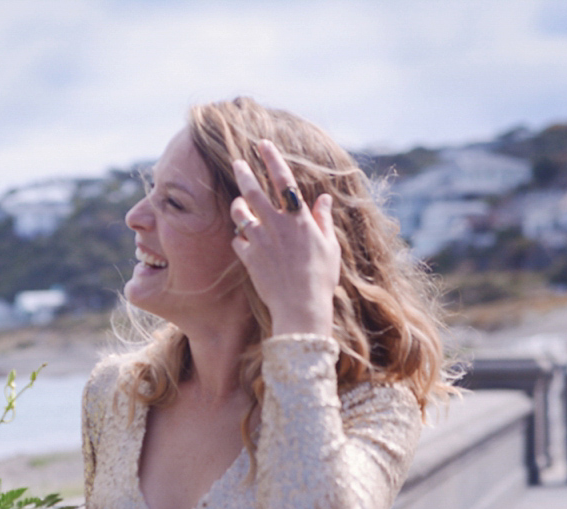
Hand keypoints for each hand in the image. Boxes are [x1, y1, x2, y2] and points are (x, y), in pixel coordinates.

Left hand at [229, 139, 340, 336]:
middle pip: (253, 190)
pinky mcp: (248, 257)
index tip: (263, 144)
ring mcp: (260, 240)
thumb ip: (322, 219)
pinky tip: (246, 242)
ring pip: (239, 212)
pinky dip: (240, 238)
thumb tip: (323, 198)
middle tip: (237, 162)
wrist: (300, 307)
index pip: (284, 180)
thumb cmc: (320, 278)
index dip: (272, 159)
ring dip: (238, 206)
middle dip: (243, 172)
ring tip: (240, 205)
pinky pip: (236, 240)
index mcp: (299, 219)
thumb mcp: (329, 246)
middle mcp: (277, 225)